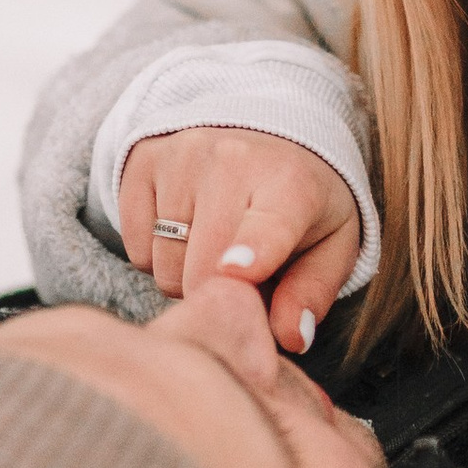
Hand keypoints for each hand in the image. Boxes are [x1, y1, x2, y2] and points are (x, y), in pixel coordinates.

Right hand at [119, 125, 361, 351]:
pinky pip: (135, 247)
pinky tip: (184, 230)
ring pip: (165, 266)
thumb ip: (312, 292)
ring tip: (214, 246)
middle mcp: (232, 160)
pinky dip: (156, 255)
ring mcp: (181, 156)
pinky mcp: (142, 162)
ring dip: (186, 277)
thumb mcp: (332, 244)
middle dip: (220, 294)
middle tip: (243, 276)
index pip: (268, 226)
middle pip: (204, 271)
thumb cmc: (302, 201)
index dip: (253, 251)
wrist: (266, 131)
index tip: (239, 270)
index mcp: (292, 184)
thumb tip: (291, 337)